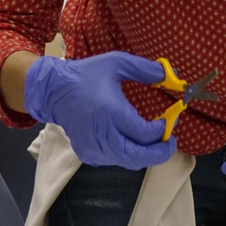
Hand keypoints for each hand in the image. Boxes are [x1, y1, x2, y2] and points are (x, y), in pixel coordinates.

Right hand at [22, 52, 176, 169]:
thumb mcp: (117, 63)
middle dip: (160, 153)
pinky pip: (115, 161)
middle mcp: (102, 135)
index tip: (169, 121)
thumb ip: (146, 69)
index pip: (145, 133)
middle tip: (170, 142)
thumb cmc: (87, 75)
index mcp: (111, 113)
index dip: (162, 130)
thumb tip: (171, 75)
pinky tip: (130, 140)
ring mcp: (93, 148)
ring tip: (152, 140)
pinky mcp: (87, 154)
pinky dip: (128, 154)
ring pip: (128, 162)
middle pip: (139, 157)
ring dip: (145, 154)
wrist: (54, 91)